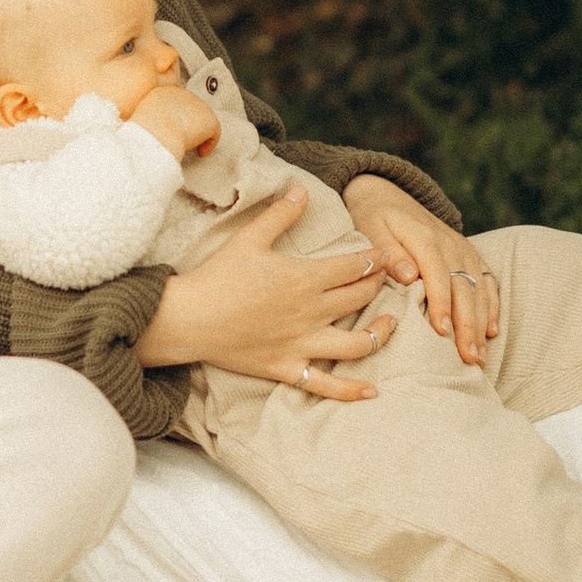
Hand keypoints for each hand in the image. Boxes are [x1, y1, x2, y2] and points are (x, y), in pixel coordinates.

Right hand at [130, 77, 218, 160]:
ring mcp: (197, 105)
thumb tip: (157, 131)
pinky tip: (200, 153)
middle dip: (189, 125)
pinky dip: (208, 144)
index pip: (175, 103)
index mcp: (163, 92)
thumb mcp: (141, 120)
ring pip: (201, 121)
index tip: (173, 132)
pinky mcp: (209, 119)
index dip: (176, 119)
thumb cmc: (145, 133)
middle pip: (191, 110)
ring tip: (191, 148)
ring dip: (198, 135)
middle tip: (184, 141)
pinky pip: (213, 133)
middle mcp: (182, 94)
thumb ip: (152, 120)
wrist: (156, 134)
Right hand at [138, 181, 392, 398]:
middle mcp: (311, 312)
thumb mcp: (249, 238)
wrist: (188, 319)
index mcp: (304, 278)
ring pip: (358, 343)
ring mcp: (302, 344)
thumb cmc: (217, 277)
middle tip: (384, 277)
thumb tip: (302, 190)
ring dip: (381, 332)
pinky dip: (351, 390)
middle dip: (377, 285)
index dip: (373, 258)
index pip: (353, 266)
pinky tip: (371, 391)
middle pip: (359, 297)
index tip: (381, 254)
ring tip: (393, 321)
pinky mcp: (288, 368)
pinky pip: (326, 385)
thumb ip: (280, 215)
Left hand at [343, 176, 498, 367]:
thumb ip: (389, 253)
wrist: (387, 194)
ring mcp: (463, 249)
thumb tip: (408, 276)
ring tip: (479, 356)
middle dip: (468, 324)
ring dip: (482, 323)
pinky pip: (487, 281)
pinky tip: (492, 331)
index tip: (441, 331)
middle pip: (464, 287)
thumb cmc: (374, 218)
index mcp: (424, 237)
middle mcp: (449, 243)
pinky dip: (492, 306)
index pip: (437, 273)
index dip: (441, 303)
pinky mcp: (469, 254)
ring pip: (479, 289)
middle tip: (468, 357)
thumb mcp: (371, 229)